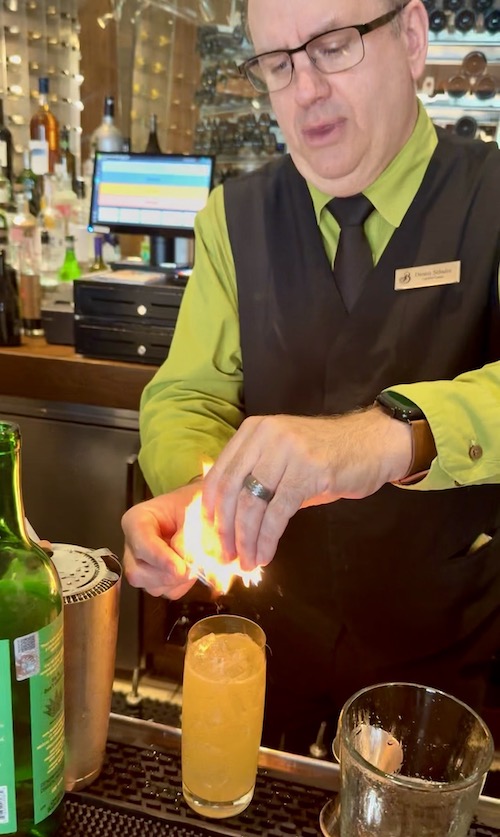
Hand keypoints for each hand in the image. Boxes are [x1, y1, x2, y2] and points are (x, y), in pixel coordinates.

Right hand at [122, 482, 200, 598]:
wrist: (202, 509)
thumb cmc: (194, 503)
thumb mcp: (194, 510)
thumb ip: (188, 533)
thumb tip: (183, 555)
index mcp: (136, 520)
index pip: (140, 542)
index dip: (159, 557)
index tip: (179, 567)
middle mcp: (133, 545)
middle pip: (137, 572)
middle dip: (167, 574)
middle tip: (192, 568)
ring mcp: (142, 564)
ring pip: (151, 586)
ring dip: (177, 581)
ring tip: (195, 563)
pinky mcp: (156, 578)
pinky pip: (166, 592)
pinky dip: (183, 585)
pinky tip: (191, 569)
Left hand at [202, 406, 411, 570]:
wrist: (374, 442)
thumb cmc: (327, 454)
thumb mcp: (284, 457)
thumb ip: (256, 477)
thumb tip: (229, 520)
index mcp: (254, 431)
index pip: (219, 474)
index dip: (210, 509)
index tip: (208, 535)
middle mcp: (266, 437)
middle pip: (232, 491)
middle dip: (224, 530)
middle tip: (225, 556)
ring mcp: (288, 453)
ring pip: (252, 504)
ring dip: (246, 540)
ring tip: (246, 561)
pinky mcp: (309, 472)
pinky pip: (278, 513)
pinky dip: (267, 539)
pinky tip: (265, 554)